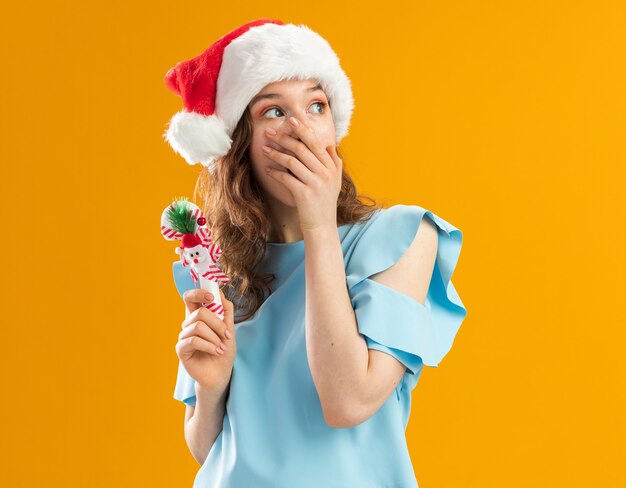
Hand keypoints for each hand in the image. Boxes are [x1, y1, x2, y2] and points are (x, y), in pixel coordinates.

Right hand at [175, 288, 235, 391]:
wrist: (221, 373)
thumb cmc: (224, 350)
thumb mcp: (229, 328)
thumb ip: (225, 310)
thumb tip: (220, 292)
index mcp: (198, 317)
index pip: (190, 297)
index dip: (198, 293)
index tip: (212, 298)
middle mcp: (188, 324)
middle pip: (199, 312)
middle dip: (217, 323)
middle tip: (227, 335)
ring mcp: (183, 336)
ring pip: (198, 326)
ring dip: (214, 337)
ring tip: (221, 347)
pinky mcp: (181, 349)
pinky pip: (193, 340)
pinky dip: (209, 345)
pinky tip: (216, 351)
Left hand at [263, 116, 342, 230]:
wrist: (322, 226)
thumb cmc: (324, 202)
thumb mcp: (334, 181)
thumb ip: (333, 162)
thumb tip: (329, 145)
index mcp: (332, 167)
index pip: (316, 142)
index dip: (302, 129)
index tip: (290, 120)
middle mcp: (326, 173)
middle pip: (302, 148)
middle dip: (285, 137)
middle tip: (271, 131)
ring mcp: (316, 183)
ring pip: (292, 161)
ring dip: (276, 153)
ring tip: (265, 148)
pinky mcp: (304, 194)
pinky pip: (286, 178)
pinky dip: (275, 172)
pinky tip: (267, 169)